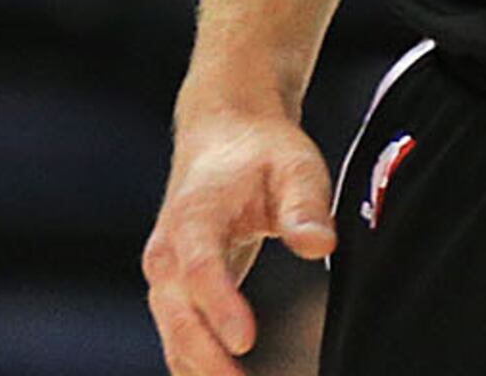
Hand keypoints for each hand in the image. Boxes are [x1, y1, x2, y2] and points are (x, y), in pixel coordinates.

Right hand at [143, 106, 332, 375]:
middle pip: (176, 313)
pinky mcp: (173, 292)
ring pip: (172, 335)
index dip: (218, 305)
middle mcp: (168, 250)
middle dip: (206, 360)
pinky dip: (197, 368)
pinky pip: (178, 339)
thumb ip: (305, 205)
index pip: (199, 266)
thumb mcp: (295, 166)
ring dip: (200, 371)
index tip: (244, 343)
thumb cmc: (262, 152)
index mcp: (195, 214)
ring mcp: (165, 275)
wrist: (222, 133)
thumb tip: (319, 242)